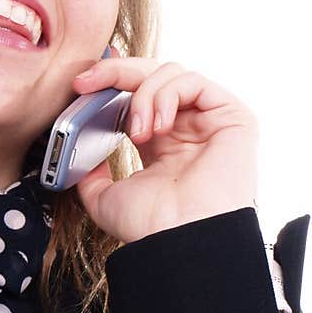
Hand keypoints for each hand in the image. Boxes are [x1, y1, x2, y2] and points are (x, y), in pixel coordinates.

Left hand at [73, 48, 259, 243]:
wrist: (180, 240)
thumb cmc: (150, 227)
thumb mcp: (104, 197)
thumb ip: (90, 172)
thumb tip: (79, 149)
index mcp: (162, 146)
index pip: (136, 98)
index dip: (111, 83)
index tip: (81, 85)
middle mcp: (187, 130)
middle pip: (151, 78)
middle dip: (116, 73)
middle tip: (87, 81)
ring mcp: (209, 122)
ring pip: (170, 75)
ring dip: (143, 95)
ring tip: (137, 132)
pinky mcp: (232, 116)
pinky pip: (194, 81)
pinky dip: (167, 95)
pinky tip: (158, 127)